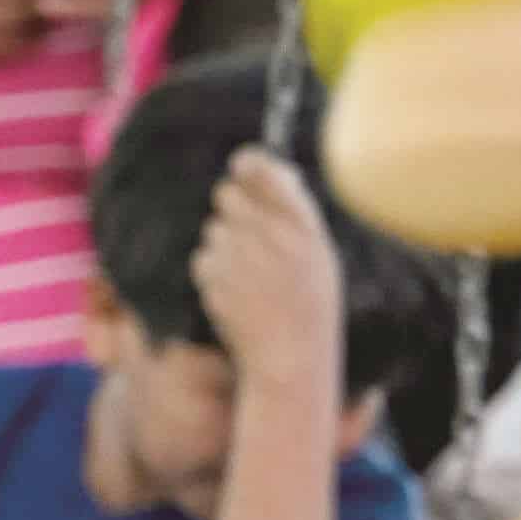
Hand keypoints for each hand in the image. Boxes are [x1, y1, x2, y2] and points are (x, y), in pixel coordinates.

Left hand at [191, 146, 344, 396]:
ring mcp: (234, 254)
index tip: (243, 167)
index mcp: (300, 221)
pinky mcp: (211, 276)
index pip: (257, 167)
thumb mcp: (318, 252)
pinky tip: (237, 291)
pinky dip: (213, 270)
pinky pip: (202, 257)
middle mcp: (266, 231)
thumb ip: (295, 210)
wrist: (289, 355)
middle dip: (233, 206)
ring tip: (251, 271)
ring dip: (225, 241)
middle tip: (249, 229)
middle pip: (225, 193)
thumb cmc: (309, 303)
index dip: (246, 164)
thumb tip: (272, 171)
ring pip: (213, 227)